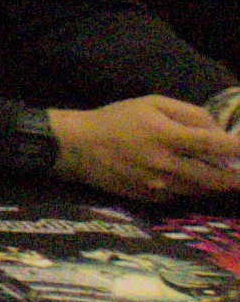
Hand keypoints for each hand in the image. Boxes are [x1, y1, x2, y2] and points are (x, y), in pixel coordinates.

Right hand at [48, 97, 239, 202]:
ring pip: (201, 190)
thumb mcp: (151, 103)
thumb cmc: (116, 119)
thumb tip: (217, 130)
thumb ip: (188, 113)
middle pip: (214, 177)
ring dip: (217, 184)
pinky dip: (193, 188)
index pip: (212, 144)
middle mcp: (165, 165)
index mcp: (165, 137)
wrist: (77, 148)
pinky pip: (182, 195)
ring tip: (227, 177)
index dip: (237, 148)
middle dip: (237, 178)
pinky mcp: (150, 199)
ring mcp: (158, 186)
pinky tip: (192, 179)